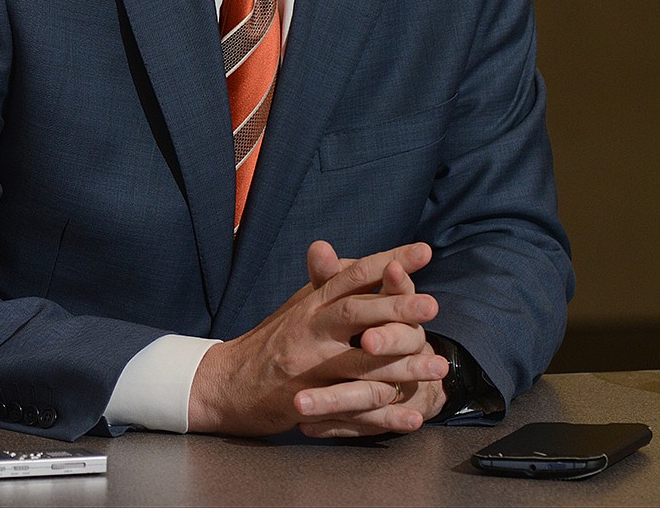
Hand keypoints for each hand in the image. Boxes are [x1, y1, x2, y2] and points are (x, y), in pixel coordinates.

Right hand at [188, 241, 447, 437]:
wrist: (227, 383)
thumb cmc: (273, 340)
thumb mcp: (299, 305)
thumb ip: (322, 282)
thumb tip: (330, 247)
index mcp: (312, 302)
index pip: (354, 274)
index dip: (389, 261)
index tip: (424, 251)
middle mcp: (309, 329)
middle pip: (356, 313)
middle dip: (397, 307)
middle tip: (433, 304)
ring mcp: (307, 368)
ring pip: (361, 365)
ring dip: (404, 367)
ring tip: (438, 366)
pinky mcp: (307, 403)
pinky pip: (354, 411)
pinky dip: (386, 416)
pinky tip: (413, 416)